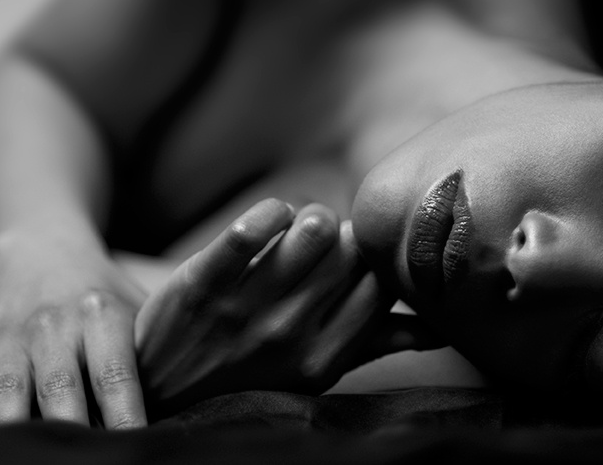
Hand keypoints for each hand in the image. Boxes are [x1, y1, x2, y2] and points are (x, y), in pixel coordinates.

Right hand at [0, 236, 147, 430]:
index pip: (116, 376)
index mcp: (101, 314)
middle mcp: (52, 324)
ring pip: (9, 397)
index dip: (125, 417)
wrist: (41, 252)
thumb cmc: (103, 299)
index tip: (133, 448)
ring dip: (21, 437)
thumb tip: (196, 397)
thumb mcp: (137, 309)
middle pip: (60, 392)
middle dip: (73, 436)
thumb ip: (156, 352)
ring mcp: (8, 336)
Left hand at [134, 198, 440, 416]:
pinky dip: (270, 212)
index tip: (357, 258)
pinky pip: (249, 231)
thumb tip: (440, 329)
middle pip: (349, 253)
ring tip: (303, 227)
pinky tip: (273, 218)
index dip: (373, 259)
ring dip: (313, 218)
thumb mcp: (314, 371)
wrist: (162, 390)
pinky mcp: (201, 283)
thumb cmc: (251, 372)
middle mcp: (289, 335)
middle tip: (328, 241)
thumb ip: (373, 343)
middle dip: (345, 236)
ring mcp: (243, 310)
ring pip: (310, 233)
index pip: (379, 285)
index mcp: (323, 358)